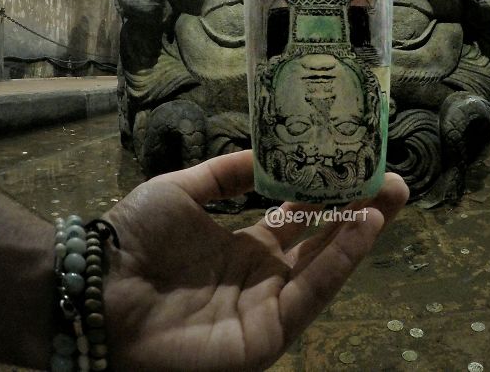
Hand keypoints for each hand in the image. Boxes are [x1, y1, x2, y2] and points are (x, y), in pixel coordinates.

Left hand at [102, 150, 408, 370]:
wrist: (96, 290)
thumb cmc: (132, 241)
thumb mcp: (181, 191)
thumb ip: (224, 173)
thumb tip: (263, 152)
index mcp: (242, 245)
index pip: (299, 221)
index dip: (327, 195)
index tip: (356, 167)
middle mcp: (260, 276)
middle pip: (321, 245)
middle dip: (358, 213)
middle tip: (393, 182)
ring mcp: (265, 307)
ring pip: (323, 269)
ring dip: (358, 234)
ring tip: (389, 198)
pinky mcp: (265, 337)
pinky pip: (309, 297)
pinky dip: (339, 264)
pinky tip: (362, 229)